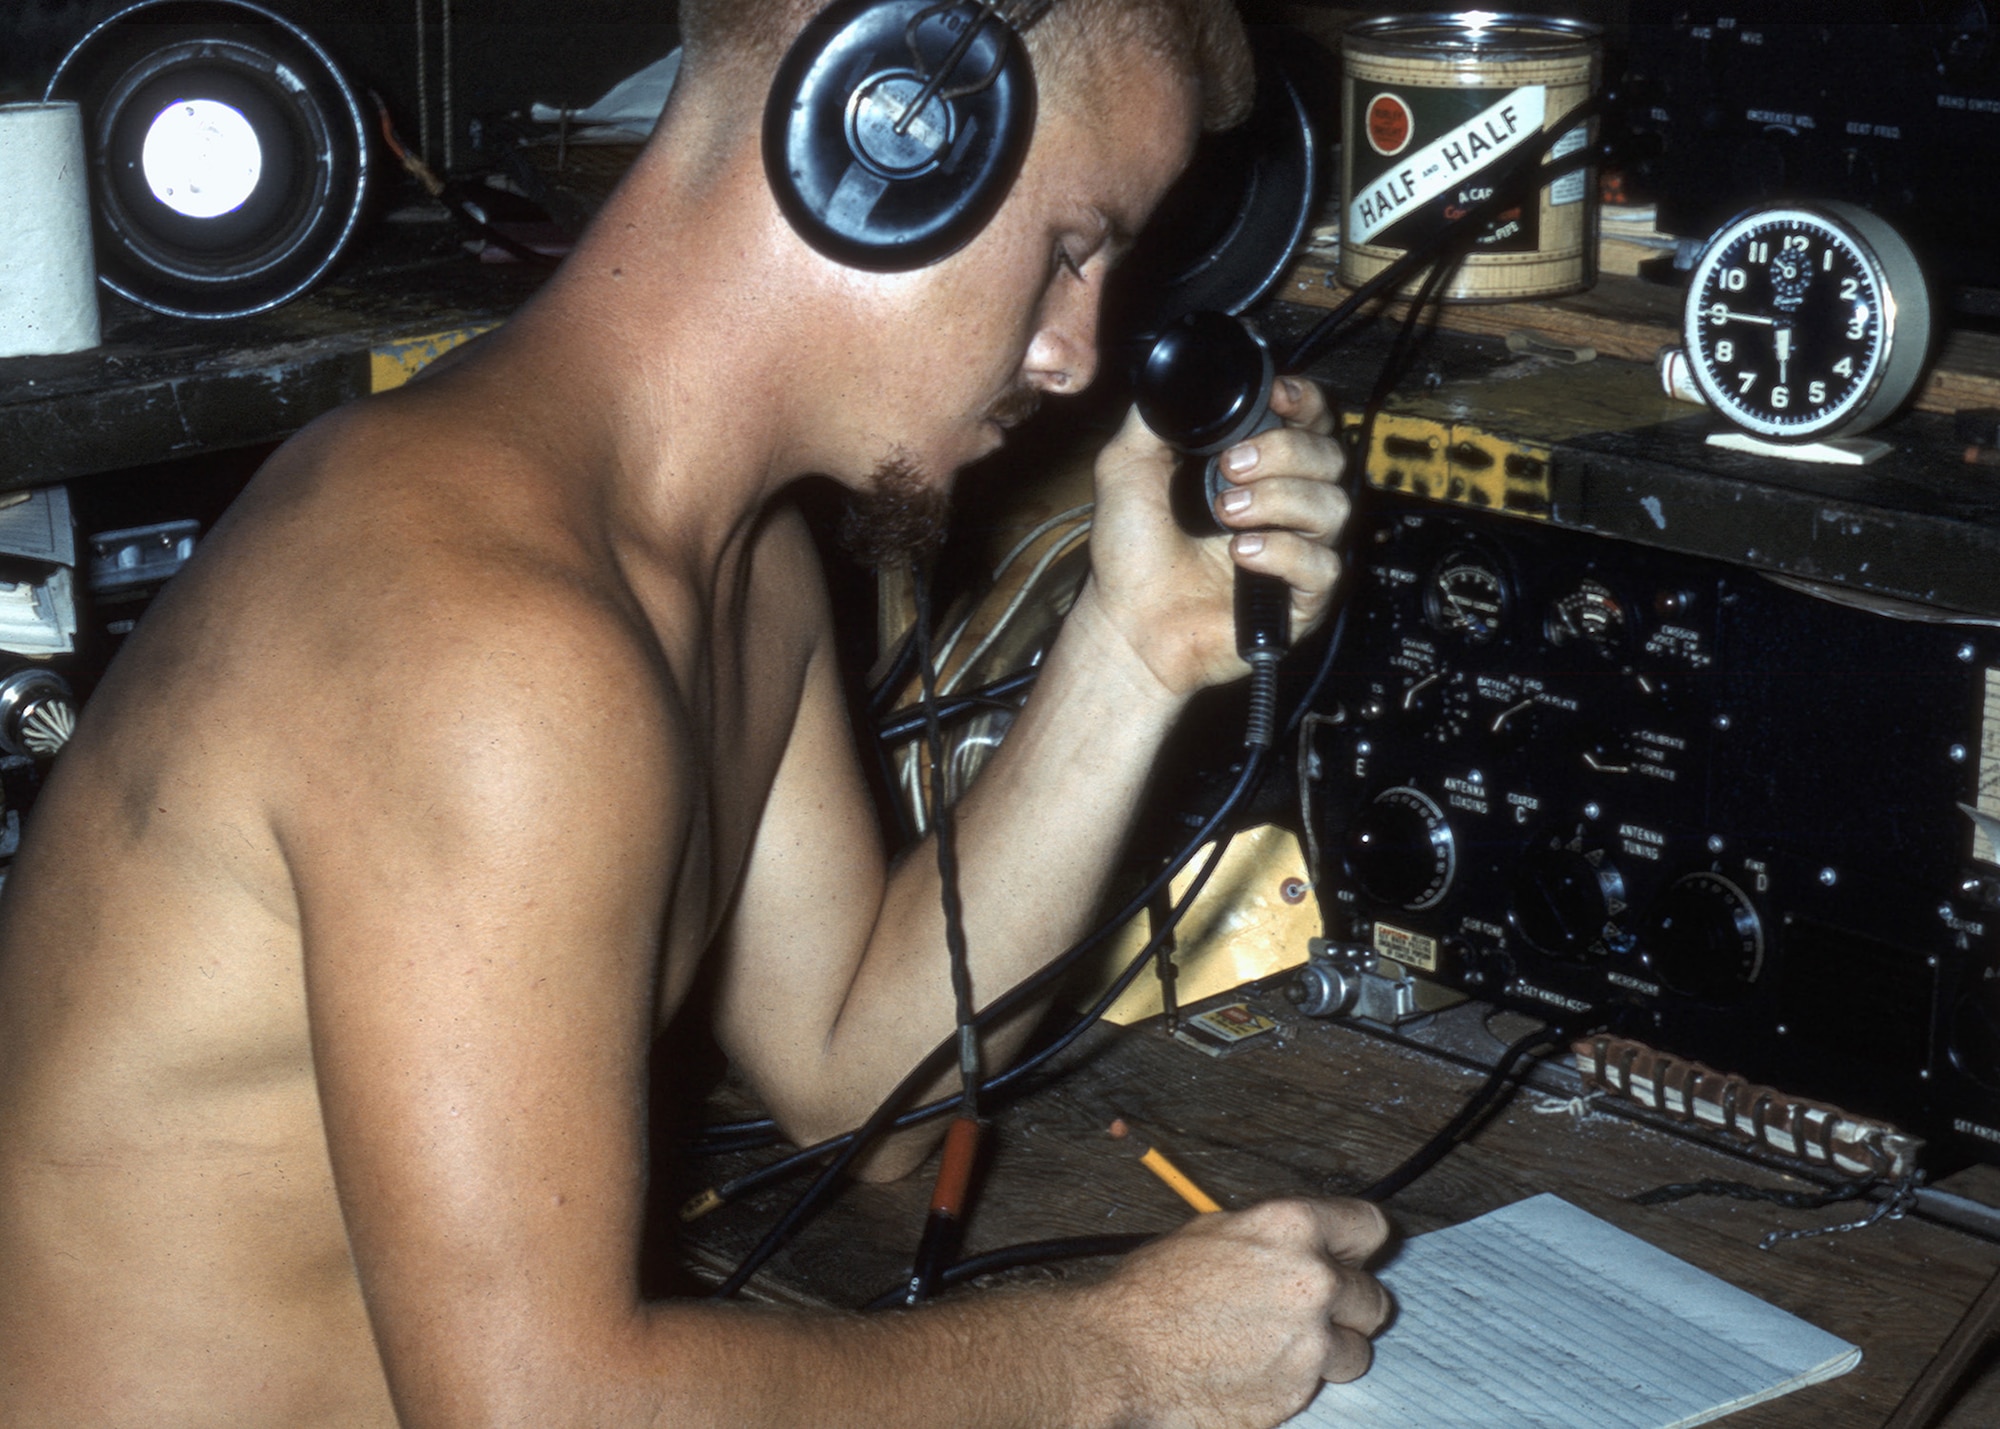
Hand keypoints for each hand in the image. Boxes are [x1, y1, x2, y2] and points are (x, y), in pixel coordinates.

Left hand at [1083, 377, 1349, 699]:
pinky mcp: (1303, 598)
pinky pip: (1324, 564)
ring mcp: (1298, 550)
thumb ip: (1155, 419)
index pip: (1311, 421)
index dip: (1304, 402)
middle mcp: (1286, 505)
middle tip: (1227, 470)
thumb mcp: (1128, 466)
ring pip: (1334, 506)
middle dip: (1282, 452)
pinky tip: (1241, 554)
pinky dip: (1282, 552)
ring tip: (1224, 514)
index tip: (1276, 396)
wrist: (1126, 619)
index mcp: (1257, 469)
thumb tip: (1175, 380)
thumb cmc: (1129, 555)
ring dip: (1278, 499)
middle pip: (1331, 455)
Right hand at [1083, 1198, 1392, 1428]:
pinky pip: (1319, 1386)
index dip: (1357, 1246)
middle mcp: (1313, 1282)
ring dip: (1330, 1350)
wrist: (1120, 1354)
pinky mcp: (1298, 1392)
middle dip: (1347, 1306)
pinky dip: (1296, 1380)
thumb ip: (1274, 1238)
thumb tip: (1303, 1245)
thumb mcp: (1215, 1232)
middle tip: (1310, 1311)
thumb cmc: (1154, 1293)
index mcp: (1292, 1228)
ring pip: (1356, 1350)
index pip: (1370, 1228)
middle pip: (1373, 1297)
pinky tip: (1255, 1367)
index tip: (1350, 1257)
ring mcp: (1310, 1342)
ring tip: (1280, 1345)